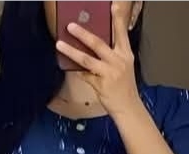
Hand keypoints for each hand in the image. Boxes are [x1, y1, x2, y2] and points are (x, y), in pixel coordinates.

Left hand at [56, 2, 140, 118]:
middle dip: (83, 34)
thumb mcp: (123, 66)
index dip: (117, 19)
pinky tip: (67, 65)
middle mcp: (118, 61)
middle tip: (71, 26)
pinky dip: (75, 70)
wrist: (128, 108)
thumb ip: (112, 54)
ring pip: (87, 59)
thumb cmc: (124, 86)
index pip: (121, 33)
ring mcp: (109, 73)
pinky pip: (84, 75)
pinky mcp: (101, 85)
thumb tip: (92, 43)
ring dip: (71, 51)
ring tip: (60, 44)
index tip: (113, 6)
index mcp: (126, 54)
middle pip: (98, 44)